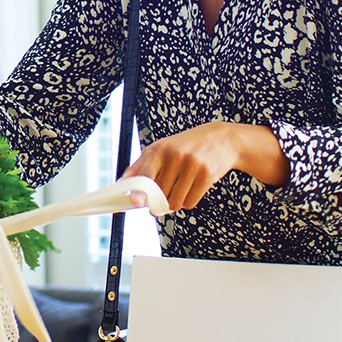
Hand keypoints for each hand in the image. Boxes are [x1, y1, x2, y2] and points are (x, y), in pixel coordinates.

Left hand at [126, 122, 288, 210]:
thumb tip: (121, 185)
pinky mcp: (206, 175)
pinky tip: (193, 187)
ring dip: (176, 202)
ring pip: (175, 202)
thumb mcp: (159, 150)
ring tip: (181, 186)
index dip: (139, 192)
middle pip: (160, 195)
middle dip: (161, 199)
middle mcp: (174, 156)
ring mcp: (191, 165)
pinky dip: (189, 201)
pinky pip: (190, 203)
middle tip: (167, 190)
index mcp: (158, 150)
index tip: (135, 202)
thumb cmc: (184, 146)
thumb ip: (139, 168)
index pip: (146, 176)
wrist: (220, 139)